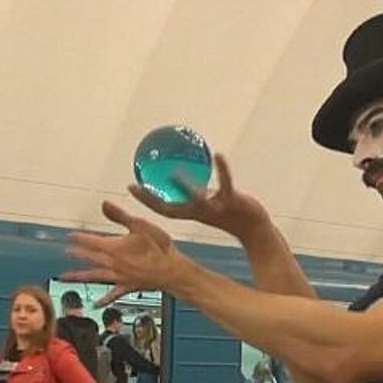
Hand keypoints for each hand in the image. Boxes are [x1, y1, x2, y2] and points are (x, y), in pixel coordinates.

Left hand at [64, 201, 189, 306]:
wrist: (172, 271)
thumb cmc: (159, 247)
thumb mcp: (139, 225)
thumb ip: (119, 215)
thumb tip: (104, 204)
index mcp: (113, 247)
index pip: (91, 240)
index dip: (79, 237)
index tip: (70, 235)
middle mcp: (112, 263)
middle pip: (90, 257)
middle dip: (78, 253)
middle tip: (66, 251)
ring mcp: (119, 276)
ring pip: (94, 275)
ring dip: (79, 275)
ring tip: (65, 277)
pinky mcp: (127, 286)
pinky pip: (111, 294)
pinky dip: (103, 299)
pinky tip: (95, 304)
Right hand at [129, 153, 270, 239]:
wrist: (253, 227)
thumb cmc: (228, 213)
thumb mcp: (209, 202)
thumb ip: (195, 192)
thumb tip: (183, 176)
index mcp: (191, 212)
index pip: (163, 208)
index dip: (146, 199)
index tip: (130, 186)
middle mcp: (198, 212)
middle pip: (170, 208)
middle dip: (150, 199)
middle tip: (136, 186)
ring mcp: (214, 208)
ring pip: (196, 198)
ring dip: (184, 188)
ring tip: (172, 175)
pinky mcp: (231, 201)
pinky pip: (225, 183)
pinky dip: (222, 169)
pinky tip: (218, 154)